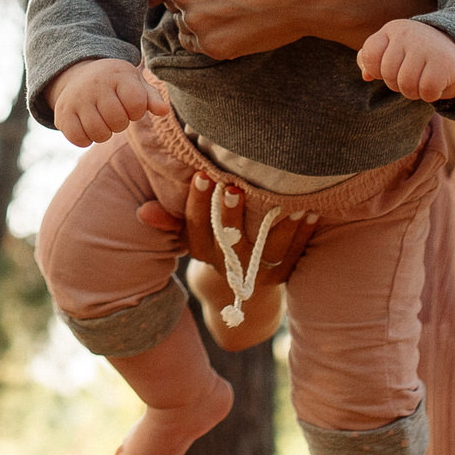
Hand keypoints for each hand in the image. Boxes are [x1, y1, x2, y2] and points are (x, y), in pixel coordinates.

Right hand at [50, 58, 166, 146]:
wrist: (79, 74)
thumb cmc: (115, 83)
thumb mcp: (135, 83)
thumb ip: (151, 97)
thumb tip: (164, 110)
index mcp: (118, 75)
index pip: (137, 104)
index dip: (136, 111)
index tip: (130, 105)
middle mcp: (95, 85)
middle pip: (118, 122)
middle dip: (120, 123)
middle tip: (114, 113)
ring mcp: (77, 99)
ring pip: (99, 133)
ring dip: (104, 133)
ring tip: (102, 120)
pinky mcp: (62, 113)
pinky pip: (78, 139)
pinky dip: (86, 139)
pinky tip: (87, 126)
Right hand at [135, 171, 316, 278]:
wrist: (246, 280)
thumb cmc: (217, 238)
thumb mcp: (192, 232)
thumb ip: (170, 220)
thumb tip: (143, 211)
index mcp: (203, 250)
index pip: (196, 226)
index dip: (198, 202)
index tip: (203, 174)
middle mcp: (228, 265)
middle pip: (229, 240)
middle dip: (232, 213)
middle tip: (235, 185)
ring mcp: (257, 273)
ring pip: (267, 248)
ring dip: (277, 221)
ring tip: (286, 196)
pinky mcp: (284, 274)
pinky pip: (296, 252)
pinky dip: (303, 231)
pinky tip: (311, 209)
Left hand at [357, 18, 454, 102]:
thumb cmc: (417, 55)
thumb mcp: (392, 50)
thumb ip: (371, 59)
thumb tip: (366, 75)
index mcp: (392, 30)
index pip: (370, 55)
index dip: (376, 70)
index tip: (389, 70)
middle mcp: (408, 34)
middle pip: (388, 74)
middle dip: (396, 84)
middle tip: (410, 77)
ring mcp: (427, 46)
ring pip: (406, 85)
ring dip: (413, 92)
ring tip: (421, 82)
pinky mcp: (444, 63)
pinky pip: (426, 91)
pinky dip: (429, 95)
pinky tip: (435, 84)